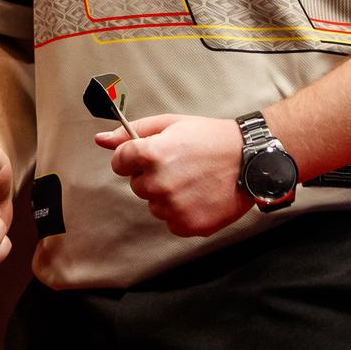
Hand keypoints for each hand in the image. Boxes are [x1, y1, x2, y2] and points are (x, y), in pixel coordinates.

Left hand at [95, 113, 251, 236]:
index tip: (151, 154)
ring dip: (167, 195)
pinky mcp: (188, 226)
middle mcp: (159, 183)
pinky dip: (182, 212)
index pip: (120, 162)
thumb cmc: (210, 138)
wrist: (250, 160)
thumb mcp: (170, 124)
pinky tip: (199, 195)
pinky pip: (171, 222)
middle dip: (152, 175)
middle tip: (180, 165)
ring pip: (154, 205)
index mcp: (151, 154)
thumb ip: (132, 132)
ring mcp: (173, 207)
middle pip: (137, 185)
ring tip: (193, 180)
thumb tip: (100, 139)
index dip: (134, 157)